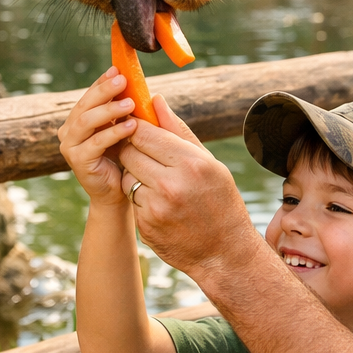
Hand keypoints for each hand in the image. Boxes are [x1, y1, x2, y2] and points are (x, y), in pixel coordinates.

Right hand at [57, 70, 136, 205]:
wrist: (118, 192)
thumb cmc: (122, 157)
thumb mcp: (121, 128)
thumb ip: (121, 108)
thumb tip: (129, 79)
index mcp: (77, 119)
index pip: (89, 95)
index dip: (101, 81)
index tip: (117, 69)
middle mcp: (68, 131)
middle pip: (85, 105)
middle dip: (104, 91)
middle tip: (123, 80)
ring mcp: (70, 146)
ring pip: (86, 121)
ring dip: (108, 110)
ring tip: (130, 103)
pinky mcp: (77, 161)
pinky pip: (95, 143)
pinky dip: (113, 132)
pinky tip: (131, 126)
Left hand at [119, 98, 259, 278]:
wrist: (225, 253)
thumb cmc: (220, 201)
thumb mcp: (208, 163)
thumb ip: (178, 130)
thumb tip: (155, 99)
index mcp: (190, 162)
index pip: (143, 133)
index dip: (135, 127)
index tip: (136, 126)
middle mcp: (171, 184)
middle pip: (129, 151)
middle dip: (132, 149)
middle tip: (145, 153)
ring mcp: (156, 207)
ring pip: (128, 176)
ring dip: (136, 175)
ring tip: (158, 182)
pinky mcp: (146, 226)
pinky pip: (132, 200)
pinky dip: (141, 198)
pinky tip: (161, 204)